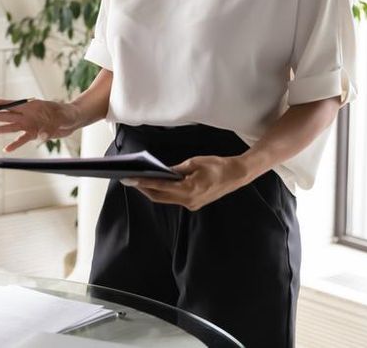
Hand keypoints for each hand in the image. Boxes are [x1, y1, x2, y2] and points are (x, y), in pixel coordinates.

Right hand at [0, 98, 79, 152]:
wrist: (72, 120)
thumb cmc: (67, 113)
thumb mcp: (63, 117)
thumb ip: (52, 125)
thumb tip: (42, 135)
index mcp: (32, 106)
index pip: (13, 104)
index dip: (0, 104)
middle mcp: (28, 115)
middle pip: (9, 115)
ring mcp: (30, 124)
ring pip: (12, 127)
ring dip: (0, 129)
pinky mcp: (34, 134)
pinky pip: (22, 140)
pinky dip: (15, 144)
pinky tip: (6, 149)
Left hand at [121, 155, 250, 211]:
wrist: (236, 175)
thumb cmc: (217, 166)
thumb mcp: (194, 162)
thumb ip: (176, 169)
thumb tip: (161, 171)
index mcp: (189, 189)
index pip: (160, 187)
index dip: (144, 183)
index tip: (131, 179)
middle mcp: (189, 201)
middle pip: (160, 197)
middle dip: (144, 190)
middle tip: (130, 181)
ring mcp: (192, 204)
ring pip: (166, 199)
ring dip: (153, 192)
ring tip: (140, 182)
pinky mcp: (194, 203)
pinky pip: (174, 199)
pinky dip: (164, 192)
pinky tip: (157, 184)